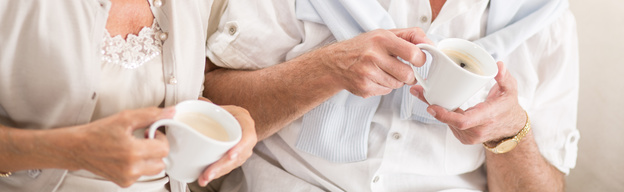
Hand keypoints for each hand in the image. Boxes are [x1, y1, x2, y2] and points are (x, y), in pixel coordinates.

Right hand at [69, 107, 172, 186]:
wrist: (78, 148)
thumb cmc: (98, 133)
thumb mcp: (125, 118)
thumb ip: (151, 115)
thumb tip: (170, 112)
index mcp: (133, 152)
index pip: (164, 148)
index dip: (160, 137)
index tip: (150, 132)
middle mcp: (131, 168)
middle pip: (162, 162)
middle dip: (157, 149)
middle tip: (144, 140)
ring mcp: (128, 177)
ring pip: (154, 169)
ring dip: (150, 158)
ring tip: (136, 149)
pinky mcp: (124, 182)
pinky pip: (142, 175)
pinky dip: (140, 166)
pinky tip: (128, 157)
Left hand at [196, 105, 255, 186]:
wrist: (236, 119)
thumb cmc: (229, 113)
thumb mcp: (222, 107)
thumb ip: (209, 105)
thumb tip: (197, 101)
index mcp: (245, 121)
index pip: (248, 136)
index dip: (240, 147)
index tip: (230, 155)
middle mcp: (246, 137)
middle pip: (239, 155)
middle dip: (223, 166)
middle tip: (209, 173)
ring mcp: (242, 149)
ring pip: (233, 164)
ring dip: (218, 172)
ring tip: (204, 178)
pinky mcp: (236, 157)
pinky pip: (228, 167)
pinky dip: (217, 172)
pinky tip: (206, 176)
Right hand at [319, 27, 430, 97]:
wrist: (335, 62)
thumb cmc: (363, 47)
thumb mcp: (384, 34)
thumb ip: (409, 36)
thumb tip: (430, 44)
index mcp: (381, 39)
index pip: (413, 53)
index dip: (420, 59)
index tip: (417, 60)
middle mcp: (373, 56)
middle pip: (407, 74)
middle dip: (409, 74)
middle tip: (403, 69)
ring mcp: (368, 73)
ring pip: (398, 85)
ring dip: (396, 80)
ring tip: (384, 71)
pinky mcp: (364, 88)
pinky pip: (386, 91)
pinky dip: (384, 86)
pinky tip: (375, 78)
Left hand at [410, 62, 526, 143]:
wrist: (511, 129)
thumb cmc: (509, 107)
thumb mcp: (511, 90)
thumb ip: (505, 77)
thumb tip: (499, 65)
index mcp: (487, 117)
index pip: (463, 121)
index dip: (445, 115)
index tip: (431, 106)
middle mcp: (477, 130)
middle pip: (450, 121)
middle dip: (433, 106)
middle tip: (418, 92)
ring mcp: (470, 137)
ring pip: (448, 123)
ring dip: (435, 109)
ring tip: (422, 94)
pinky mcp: (464, 137)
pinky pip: (450, 125)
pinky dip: (442, 114)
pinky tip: (433, 102)